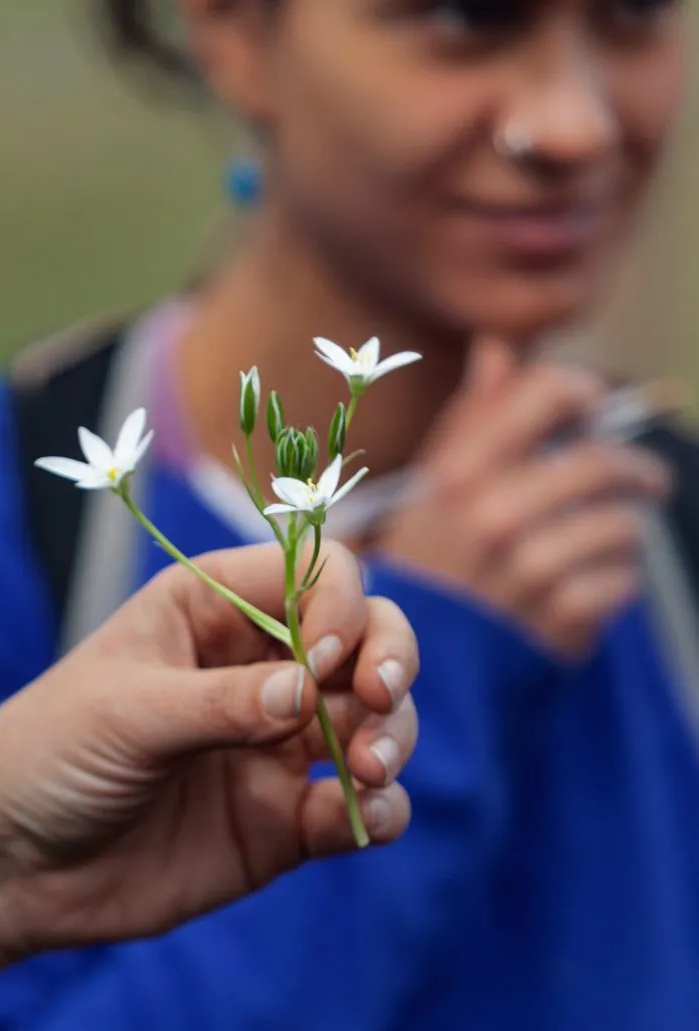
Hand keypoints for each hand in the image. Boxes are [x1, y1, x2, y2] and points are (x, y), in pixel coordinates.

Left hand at [0, 540, 417, 1030]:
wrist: (6, 865)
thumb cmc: (46, 756)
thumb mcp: (126, 714)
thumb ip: (222, 703)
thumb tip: (310, 689)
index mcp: (210, 611)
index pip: (315, 576)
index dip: (337, 607)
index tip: (317, 658)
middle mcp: (255, 671)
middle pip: (364, 641)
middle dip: (389, 660)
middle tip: (374, 700)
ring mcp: (272, 748)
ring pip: (374, 723)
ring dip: (393, 737)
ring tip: (366, 769)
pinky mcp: (280, 823)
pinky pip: (357, 808)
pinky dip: (380, 810)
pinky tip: (365, 818)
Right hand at [380, 336, 669, 659]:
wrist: (405, 664)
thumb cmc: (428, 565)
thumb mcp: (428, 491)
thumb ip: (469, 420)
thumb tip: (497, 347)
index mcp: (456, 475)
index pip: (546, 392)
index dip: (582, 393)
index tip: (592, 409)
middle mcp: (489, 518)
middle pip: (601, 463)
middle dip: (635, 470)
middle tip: (645, 480)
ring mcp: (523, 574)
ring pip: (622, 527)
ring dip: (625, 533)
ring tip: (610, 542)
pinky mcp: (552, 625)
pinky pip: (622, 584)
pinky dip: (616, 586)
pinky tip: (593, 589)